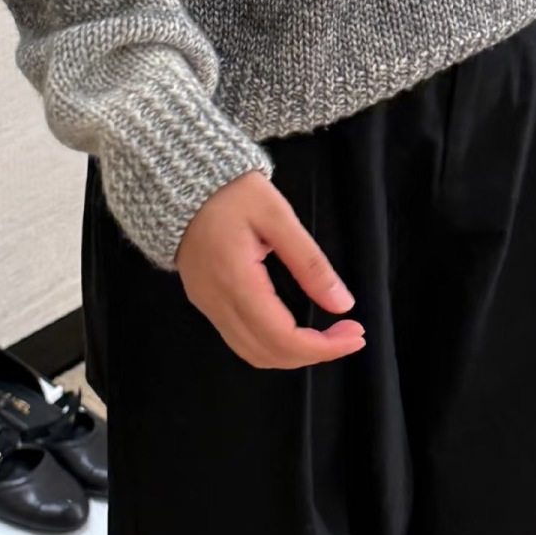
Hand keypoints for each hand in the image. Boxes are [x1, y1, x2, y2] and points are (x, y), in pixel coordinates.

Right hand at [175, 169, 365, 368]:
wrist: (180, 180)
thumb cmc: (231, 192)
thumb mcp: (277, 215)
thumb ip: (308, 262)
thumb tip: (342, 304)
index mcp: (236, 280)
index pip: (282, 337)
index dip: (323, 347)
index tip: (355, 333)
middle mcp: (217, 303)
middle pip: (268, 354)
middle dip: (314, 353)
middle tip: (349, 334)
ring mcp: (207, 306)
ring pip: (252, 353)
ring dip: (292, 354)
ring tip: (327, 336)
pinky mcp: (205, 302)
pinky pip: (239, 340)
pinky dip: (271, 345)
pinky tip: (294, 329)